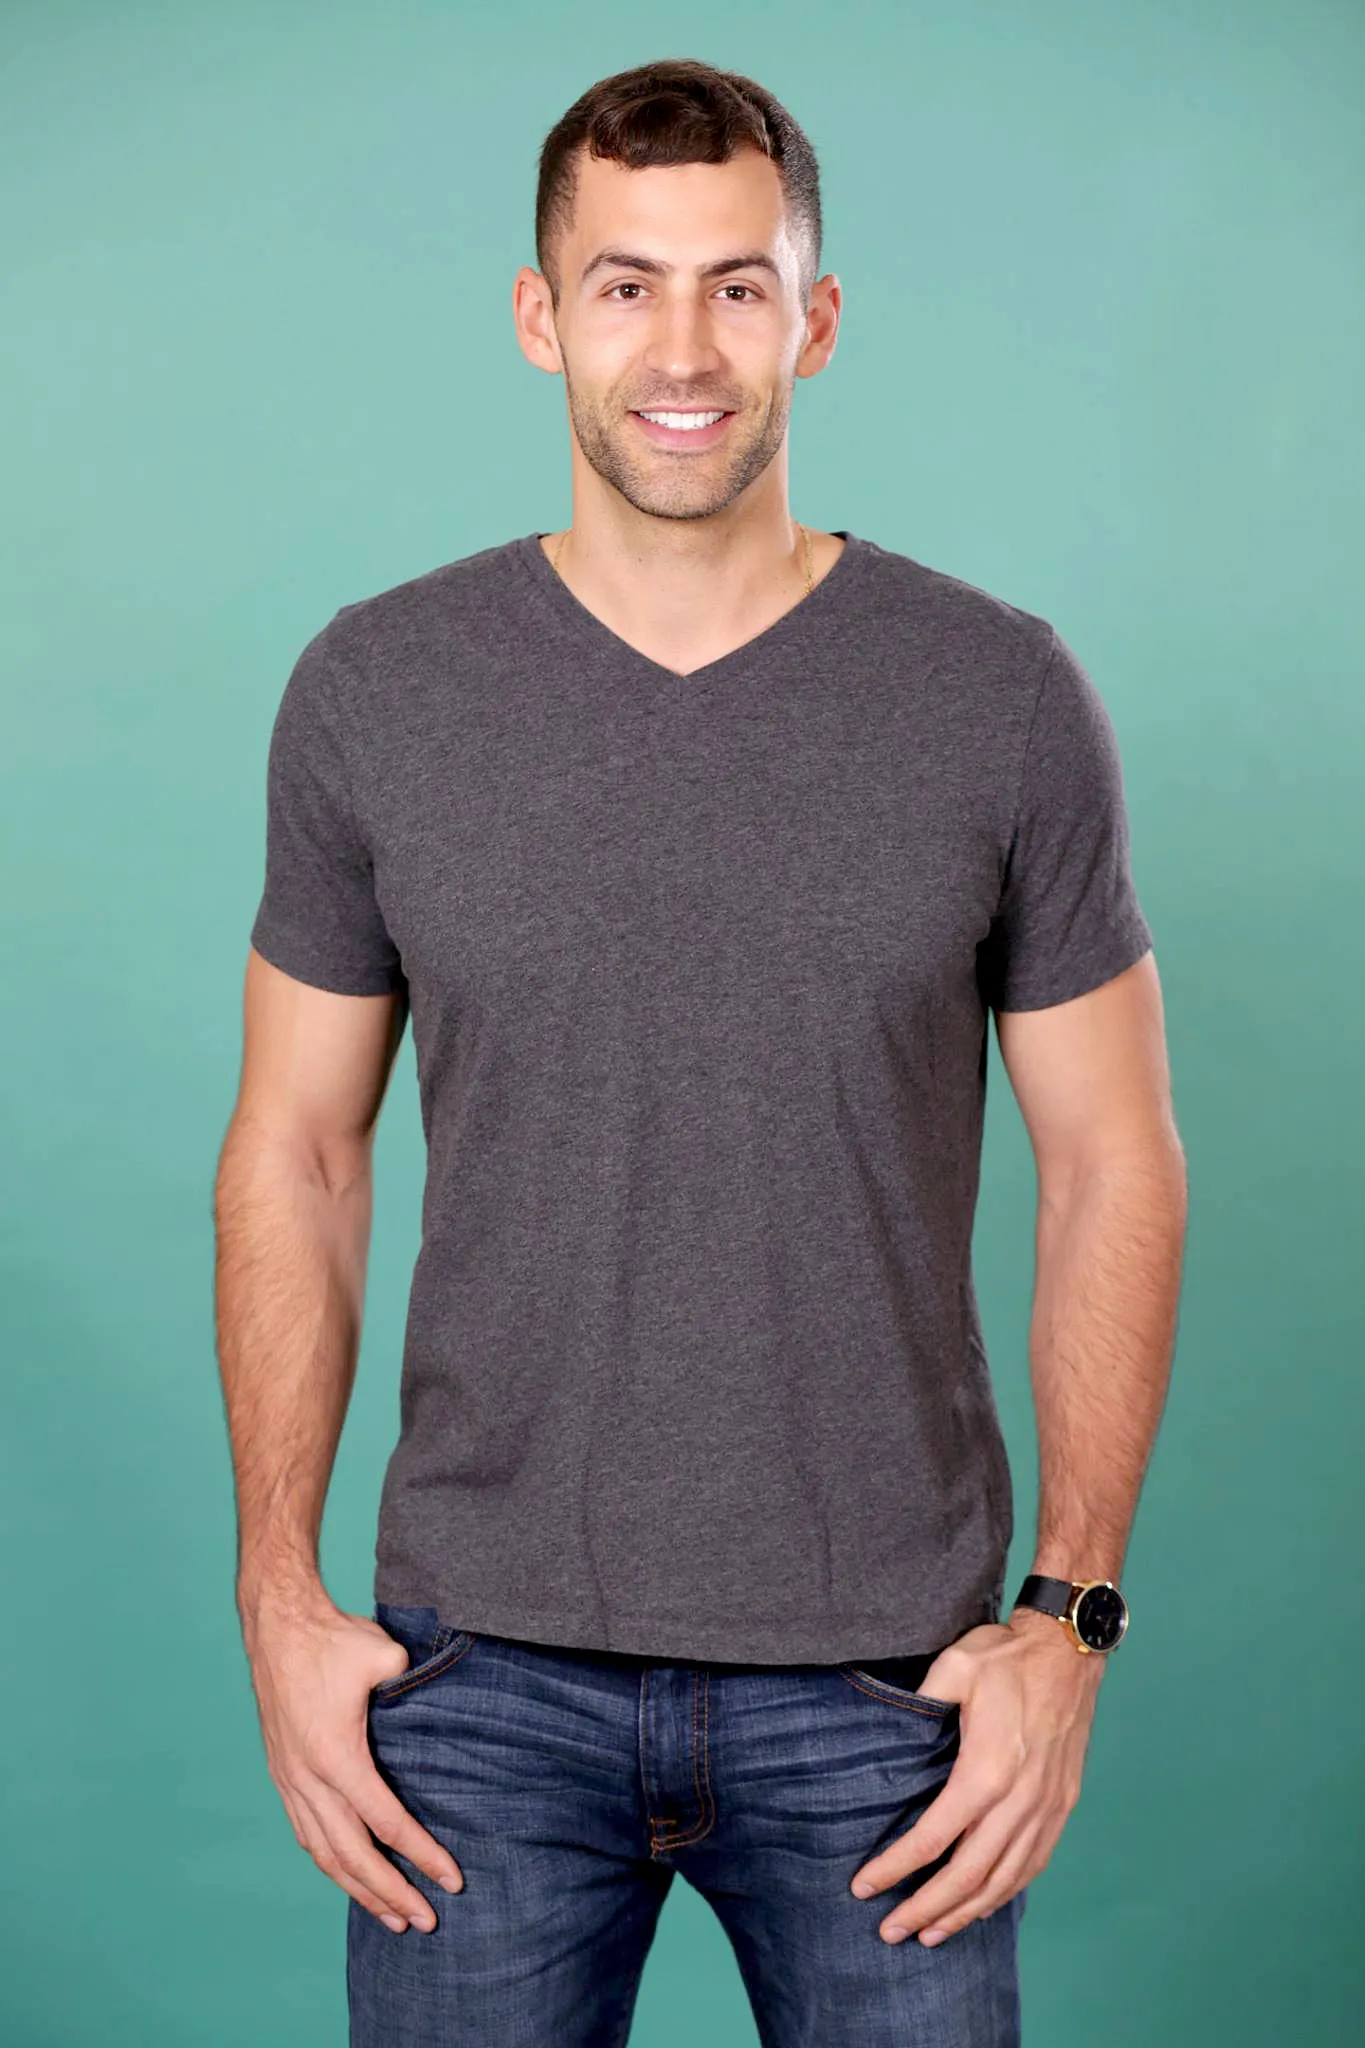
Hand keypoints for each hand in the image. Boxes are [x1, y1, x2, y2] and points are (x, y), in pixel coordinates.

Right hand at [241, 1591, 465, 1935]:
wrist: (277, 1625)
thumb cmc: (333, 1639)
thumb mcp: (384, 1655)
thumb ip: (413, 1686)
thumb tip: (442, 1703)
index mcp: (336, 1757)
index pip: (386, 1823)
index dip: (422, 1855)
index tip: (451, 1880)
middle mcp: (308, 1779)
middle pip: (353, 1856)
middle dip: (392, 1894)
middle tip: (426, 1922)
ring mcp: (291, 1781)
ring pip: (325, 1854)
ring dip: (359, 1890)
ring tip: (392, 1918)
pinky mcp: (283, 1775)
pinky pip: (306, 1834)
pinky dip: (331, 1863)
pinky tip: (350, 1877)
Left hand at [848, 1607, 1105, 1945]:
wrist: (1070, 1650)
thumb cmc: (1008, 1655)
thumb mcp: (954, 1666)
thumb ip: (920, 1702)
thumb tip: (888, 1726)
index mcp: (985, 1772)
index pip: (932, 1839)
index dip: (895, 1868)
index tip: (863, 1887)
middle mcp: (1019, 1801)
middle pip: (967, 1876)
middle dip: (925, 1909)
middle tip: (890, 1933)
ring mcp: (1045, 1808)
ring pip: (1003, 1881)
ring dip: (965, 1913)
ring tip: (930, 1934)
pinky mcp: (1062, 1805)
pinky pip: (1033, 1865)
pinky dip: (1005, 1893)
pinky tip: (982, 1905)